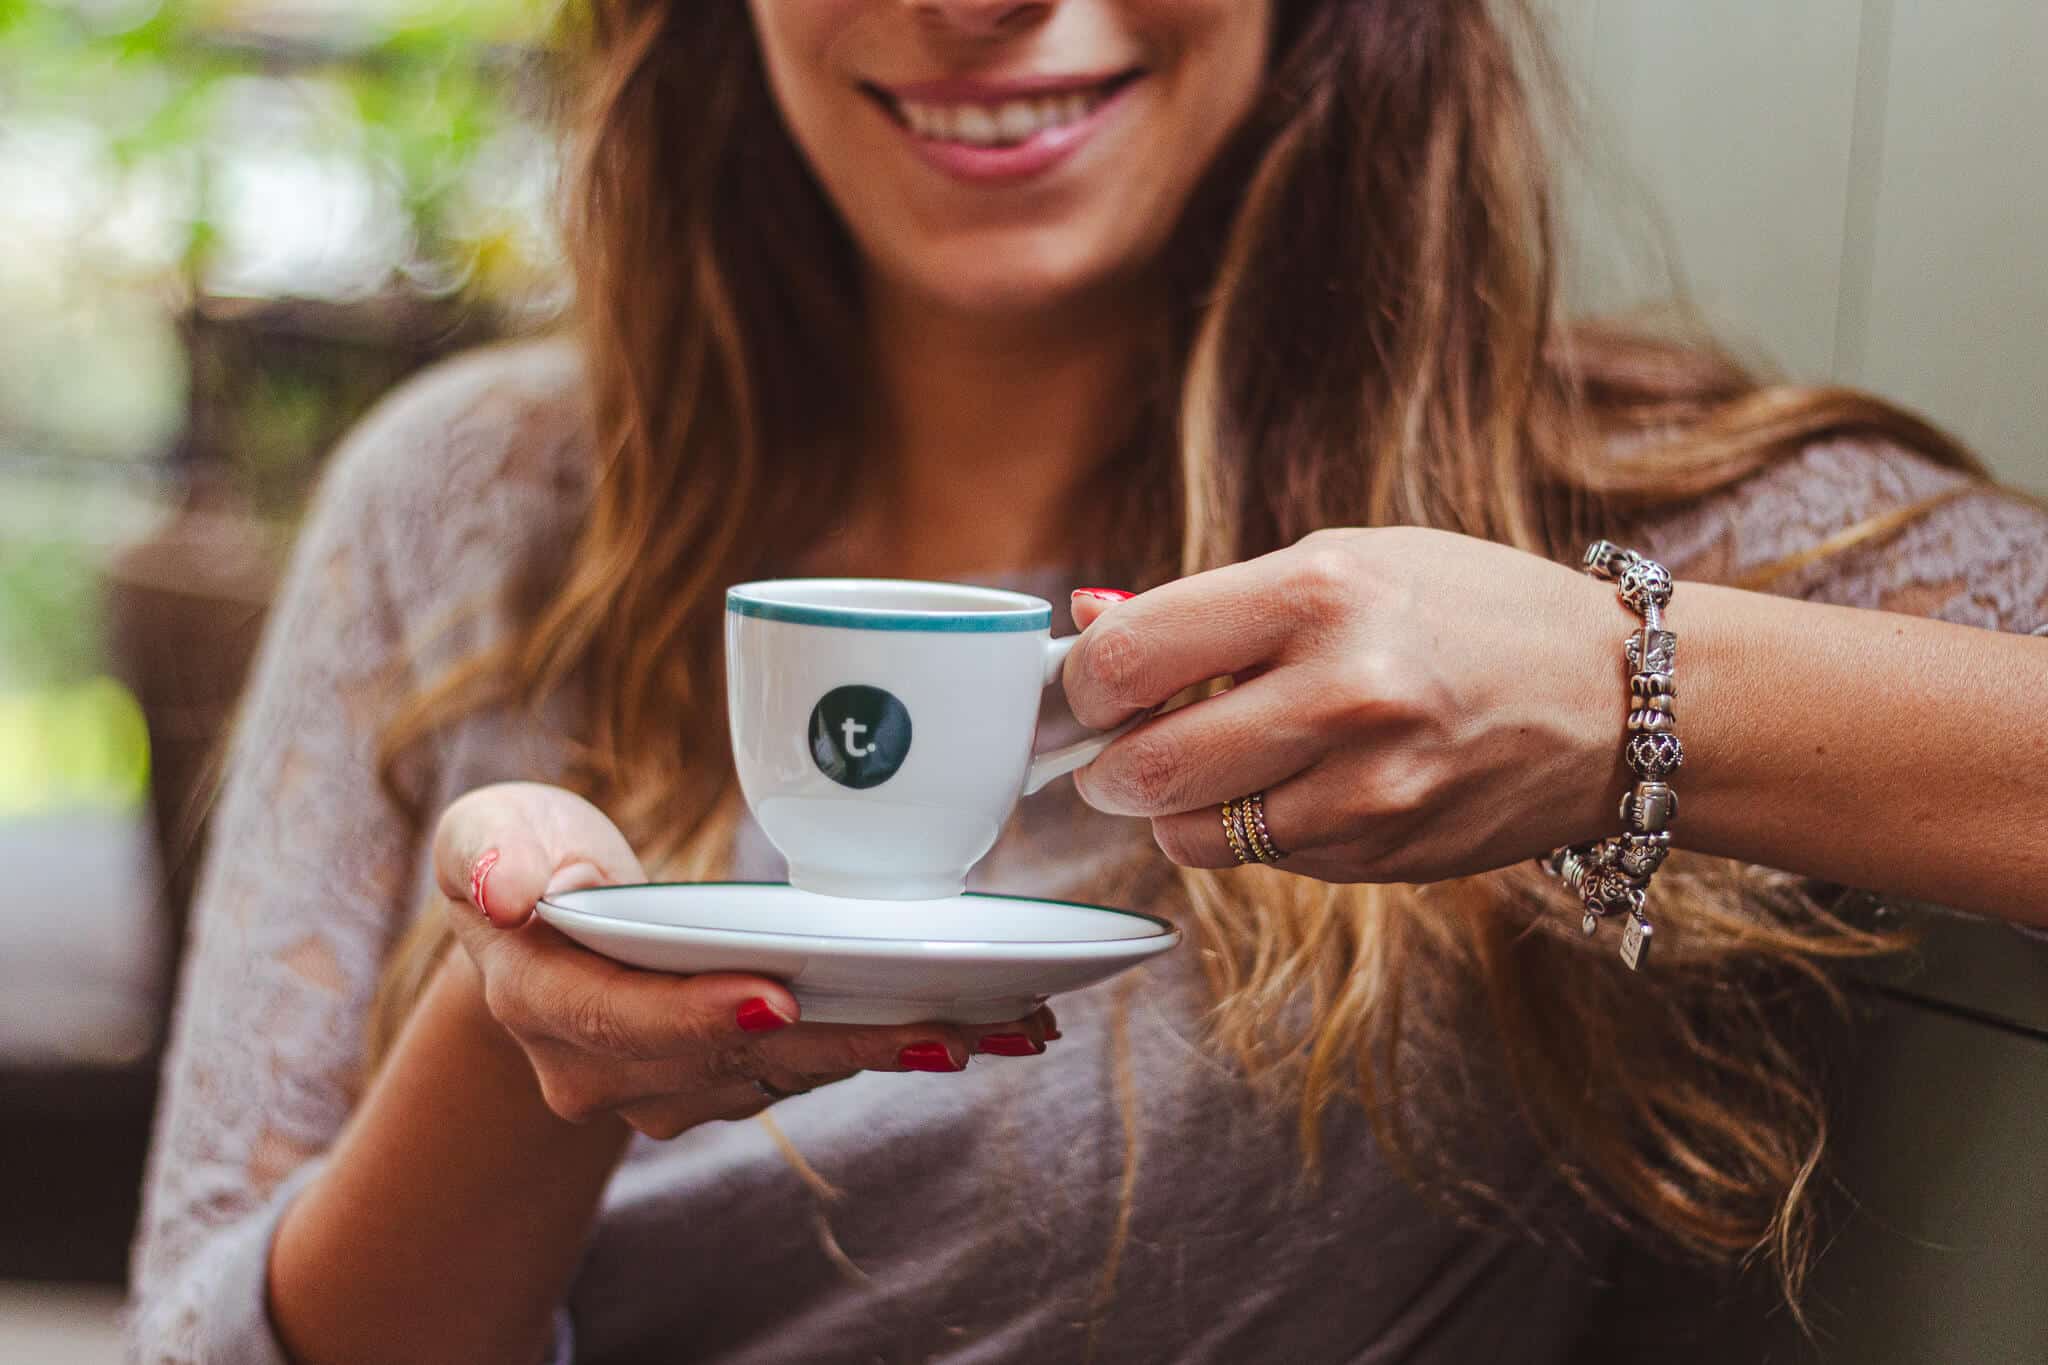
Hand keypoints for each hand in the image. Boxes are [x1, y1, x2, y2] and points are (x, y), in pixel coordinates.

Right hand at [433, 783, 1054, 1138]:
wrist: (541, 922)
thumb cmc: (521, 854)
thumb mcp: (489, 832)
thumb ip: (491, 853)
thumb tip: (512, 891)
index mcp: (540, 1003)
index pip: (621, 1022)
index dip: (697, 1016)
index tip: (776, 998)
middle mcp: (603, 1070)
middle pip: (735, 1060)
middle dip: (846, 1042)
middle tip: (949, 1025)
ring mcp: (671, 1087)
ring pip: (792, 1072)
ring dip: (896, 1048)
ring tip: (1002, 1022)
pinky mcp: (732, 1078)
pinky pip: (818, 1064)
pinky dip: (895, 1041)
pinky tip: (984, 1026)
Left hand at [1063, 528, 1627, 884]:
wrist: (1616, 699)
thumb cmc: (1470, 611)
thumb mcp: (1349, 562)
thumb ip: (1214, 603)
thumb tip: (1087, 620)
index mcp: (1321, 595)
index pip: (1129, 658)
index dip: (1081, 683)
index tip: (1084, 687)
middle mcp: (1343, 696)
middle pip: (1144, 768)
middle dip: (1106, 765)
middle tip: (1117, 748)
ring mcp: (1366, 792)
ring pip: (1190, 835)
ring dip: (1175, 808)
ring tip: (1215, 762)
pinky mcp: (1381, 856)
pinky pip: (1261, 860)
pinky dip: (1249, 830)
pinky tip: (1298, 784)